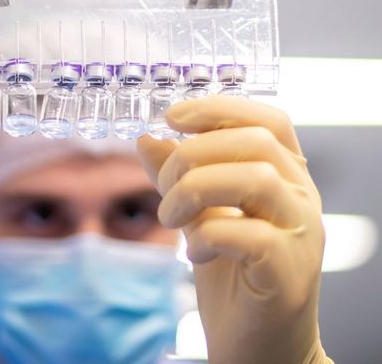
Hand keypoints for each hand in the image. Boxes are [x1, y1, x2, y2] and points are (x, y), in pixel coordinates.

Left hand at [138, 97, 330, 363]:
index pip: (268, 121)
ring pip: (256, 179)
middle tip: (165, 188)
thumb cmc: (232, 279)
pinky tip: (196, 252)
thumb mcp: (196, 216)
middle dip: (193, 155)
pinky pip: (250, 235)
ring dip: (195, 191)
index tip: (172, 117)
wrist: (257, 347)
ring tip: (172, 218)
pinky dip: (208, 235)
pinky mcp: (290, 273)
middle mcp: (302, 199)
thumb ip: (177, 177)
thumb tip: (147, 139)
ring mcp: (302, 235)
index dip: (220, 109)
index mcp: (285, 178)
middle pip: (255, 143)